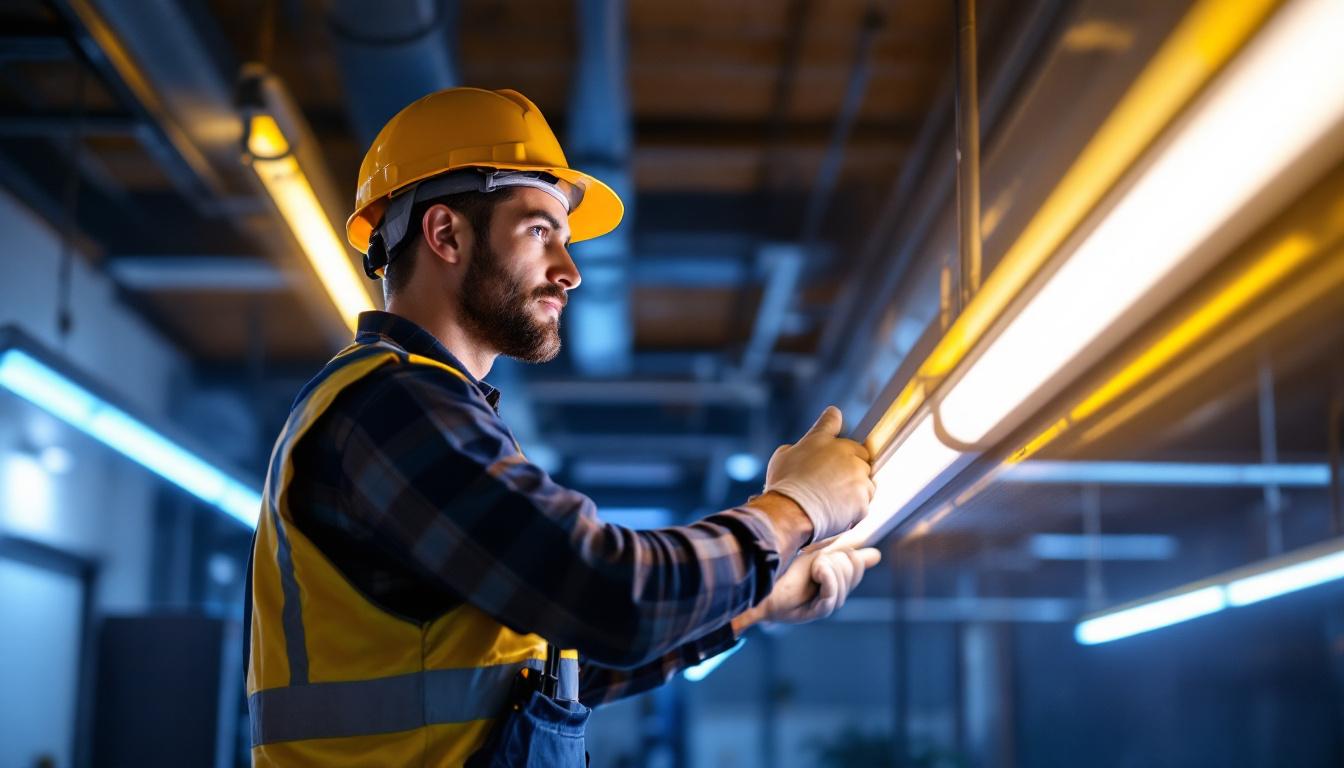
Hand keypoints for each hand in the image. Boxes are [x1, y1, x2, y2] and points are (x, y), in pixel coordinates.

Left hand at [734, 545, 881, 630]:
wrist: (765, 588)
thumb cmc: (787, 572)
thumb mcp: (818, 556)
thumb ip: (844, 553)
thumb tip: (876, 555)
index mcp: (839, 580)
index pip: (858, 563)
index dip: (846, 553)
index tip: (825, 553)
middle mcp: (838, 593)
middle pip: (853, 567)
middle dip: (834, 558)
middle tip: (814, 564)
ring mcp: (831, 603)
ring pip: (843, 576)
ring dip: (825, 566)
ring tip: (811, 570)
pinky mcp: (821, 610)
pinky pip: (833, 589)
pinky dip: (826, 577)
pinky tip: (816, 574)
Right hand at [763, 406, 874, 543]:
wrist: (791, 510)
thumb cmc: (784, 485)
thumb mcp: (782, 456)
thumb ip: (797, 448)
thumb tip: (798, 450)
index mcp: (821, 439)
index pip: (831, 420)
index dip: (833, 419)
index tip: (835, 416)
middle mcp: (844, 452)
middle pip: (859, 455)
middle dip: (850, 465)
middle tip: (833, 481)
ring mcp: (857, 475)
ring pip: (865, 481)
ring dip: (855, 488)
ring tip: (834, 501)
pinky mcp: (863, 498)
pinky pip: (863, 503)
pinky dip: (853, 508)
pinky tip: (837, 512)